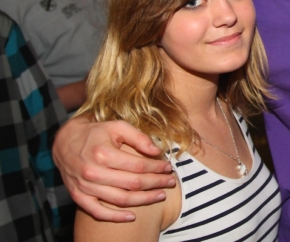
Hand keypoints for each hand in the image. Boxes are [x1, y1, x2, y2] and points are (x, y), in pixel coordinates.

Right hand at [53, 117, 174, 221]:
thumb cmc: (96, 133)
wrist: (65, 142)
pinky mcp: (78, 196)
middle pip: (132, 184)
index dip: (157, 168)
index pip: (138, 166)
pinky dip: (115, 217)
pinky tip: (132, 217)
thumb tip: (157, 150)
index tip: (168, 167)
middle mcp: (93, 172)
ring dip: (144, 200)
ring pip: (120, 199)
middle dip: (156, 183)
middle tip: (171, 182)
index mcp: (103, 153)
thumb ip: (138, 137)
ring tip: (160, 195)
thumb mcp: (117, 126)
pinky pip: (98, 212)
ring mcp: (85, 187)